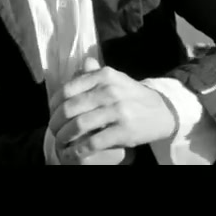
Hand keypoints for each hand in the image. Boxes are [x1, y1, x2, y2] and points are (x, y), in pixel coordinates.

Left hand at [48, 58, 177, 160]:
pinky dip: (78, 150)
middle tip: (53, 130)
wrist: (163, 111)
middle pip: (70, 108)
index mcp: (105, 76)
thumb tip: (83, 62)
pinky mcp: (124, 131)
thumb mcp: (116, 79)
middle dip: (56, 123)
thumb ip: (96, 72)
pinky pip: (93, 142)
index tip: (52, 113)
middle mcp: (110, 91)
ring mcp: (118, 111)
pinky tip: (72, 153)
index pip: (68, 89)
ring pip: (79, 126)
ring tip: (61, 143)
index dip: (54, 104)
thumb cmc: (133, 96)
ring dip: (64, 137)